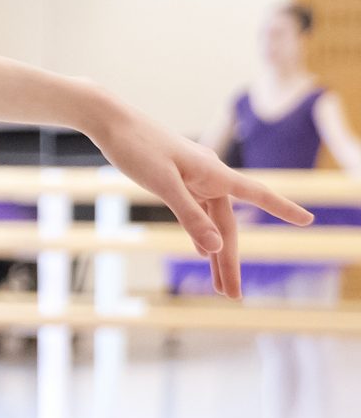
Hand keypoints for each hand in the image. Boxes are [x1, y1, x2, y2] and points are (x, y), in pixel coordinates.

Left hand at [90, 100, 313, 298]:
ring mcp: (192, 179)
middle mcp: (209, 176)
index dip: (282, 208)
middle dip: (230, 262)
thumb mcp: (163, 185)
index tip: (308, 220)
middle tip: (232, 296)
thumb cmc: (136, 147)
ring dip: (214, 254)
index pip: (257, 194)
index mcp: (213, 172)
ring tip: (218, 287)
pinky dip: (201, 233)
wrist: (110, 121)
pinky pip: (196, 212)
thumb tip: (216, 248)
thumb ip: (190, 215)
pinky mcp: (176, 180)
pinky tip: (205, 252)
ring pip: (211, 222)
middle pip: (227, 226)